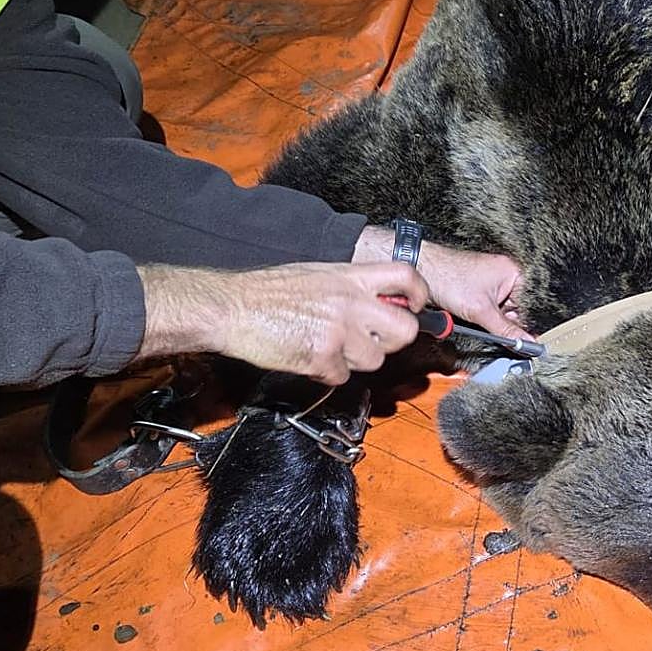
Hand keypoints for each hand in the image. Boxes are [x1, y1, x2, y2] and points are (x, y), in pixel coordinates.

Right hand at [136, 262, 429, 384]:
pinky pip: (342, 377)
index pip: (407, 277)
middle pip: (404, 330)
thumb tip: (385, 302)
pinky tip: (308, 357)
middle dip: (391, 341)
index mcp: (350, 275)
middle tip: (372, 340)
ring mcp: (338, 331)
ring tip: (327, 346)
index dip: (419, 295)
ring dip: (355, 360)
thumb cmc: (270, 291)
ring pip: (374, 360)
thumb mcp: (318, 273)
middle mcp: (350, 301)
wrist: (232, 307)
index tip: (413, 307)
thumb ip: (353, 286)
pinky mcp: (321, 356)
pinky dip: (327, 373)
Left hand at [352, 226, 533, 340]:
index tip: (520, 342)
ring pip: (499, 312)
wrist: (421, 269)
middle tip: (487, 326)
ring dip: (488, 320)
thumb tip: (526, 343)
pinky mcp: (477, 289)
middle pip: (514, 311)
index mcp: (513, 272)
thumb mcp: (481, 311)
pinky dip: (480, 316)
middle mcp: (504, 275)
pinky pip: (486, 309)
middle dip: (502, 323)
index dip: (523, 325)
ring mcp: (490, 283)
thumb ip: (506, 330)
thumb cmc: (449, 278)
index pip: (529, 306)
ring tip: (473, 314)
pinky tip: (468, 313)